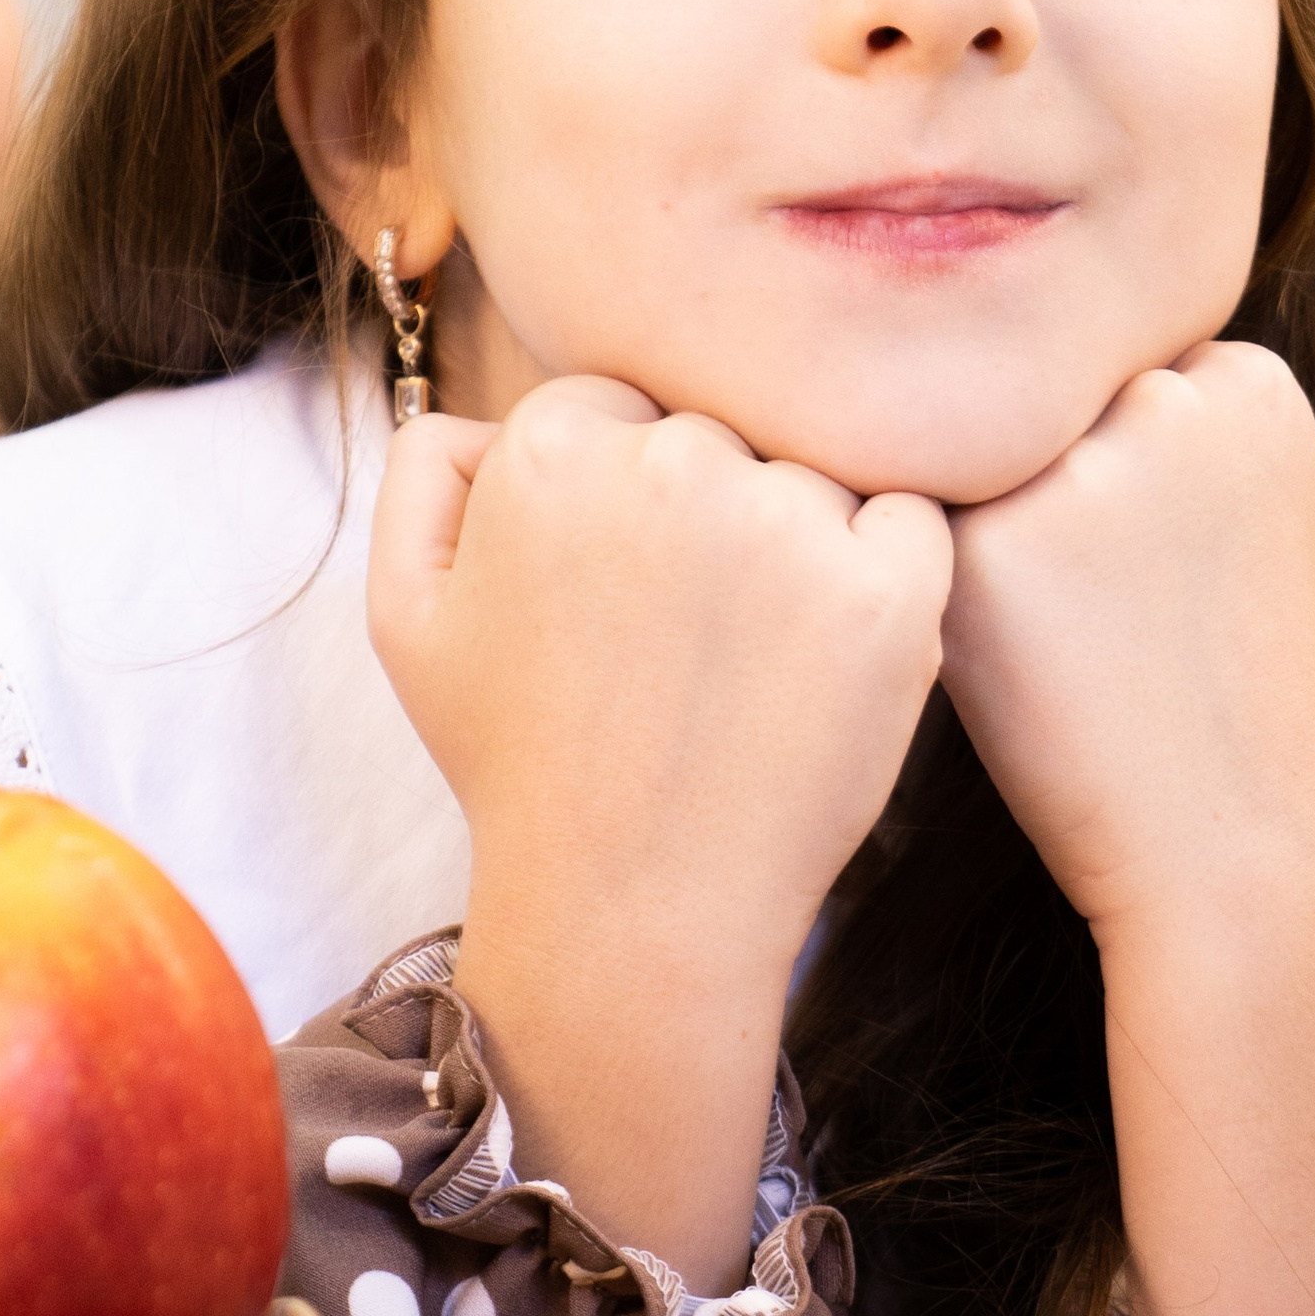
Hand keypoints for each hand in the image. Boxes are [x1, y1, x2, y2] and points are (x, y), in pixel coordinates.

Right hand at [373, 375, 952, 996]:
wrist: (632, 907)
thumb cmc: (517, 765)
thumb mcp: (406, 619)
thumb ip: (424, 477)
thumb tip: (487, 408)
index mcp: (549, 450)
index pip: (615, 409)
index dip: (617, 508)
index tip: (614, 601)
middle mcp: (670, 463)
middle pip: (716, 436)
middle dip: (704, 522)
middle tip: (675, 650)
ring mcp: (787, 524)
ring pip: (809, 477)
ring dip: (793, 548)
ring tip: (741, 670)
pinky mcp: (888, 591)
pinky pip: (909, 524)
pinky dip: (882, 577)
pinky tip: (819, 659)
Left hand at [938, 340, 1314, 937]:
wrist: (1229, 840)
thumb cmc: (1257, 700)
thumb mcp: (1296, 536)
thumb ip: (1226, 443)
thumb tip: (1167, 384)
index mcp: (1251, 384)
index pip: (1126, 377)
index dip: (1121, 479)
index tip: (1149, 564)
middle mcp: (1168, 403)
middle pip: (1046, 410)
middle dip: (1051, 494)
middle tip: (1096, 610)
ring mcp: (1074, 470)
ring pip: (976, 467)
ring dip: (993, 542)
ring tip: (1063, 640)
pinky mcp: (984, 547)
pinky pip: (922, 534)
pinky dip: (945, 595)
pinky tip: (1010, 661)